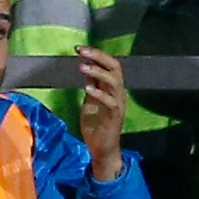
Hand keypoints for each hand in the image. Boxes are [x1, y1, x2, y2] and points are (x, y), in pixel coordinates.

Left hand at [76, 46, 126, 182]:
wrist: (102, 150)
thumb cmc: (96, 126)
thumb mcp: (90, 101)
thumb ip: (91, 85)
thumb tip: (85, 66)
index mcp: (112, 89)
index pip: (110, 65)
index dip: (97, 55)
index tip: (80, 49)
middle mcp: (118, 94)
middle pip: (115, 68)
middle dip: (99, 57)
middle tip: (82, 51)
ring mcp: (118, 105)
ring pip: (114, 82)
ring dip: (98, 72)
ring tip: (82, 66)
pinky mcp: (114, 117)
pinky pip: (110, 102)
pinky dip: (99, 94)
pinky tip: (87, 88)